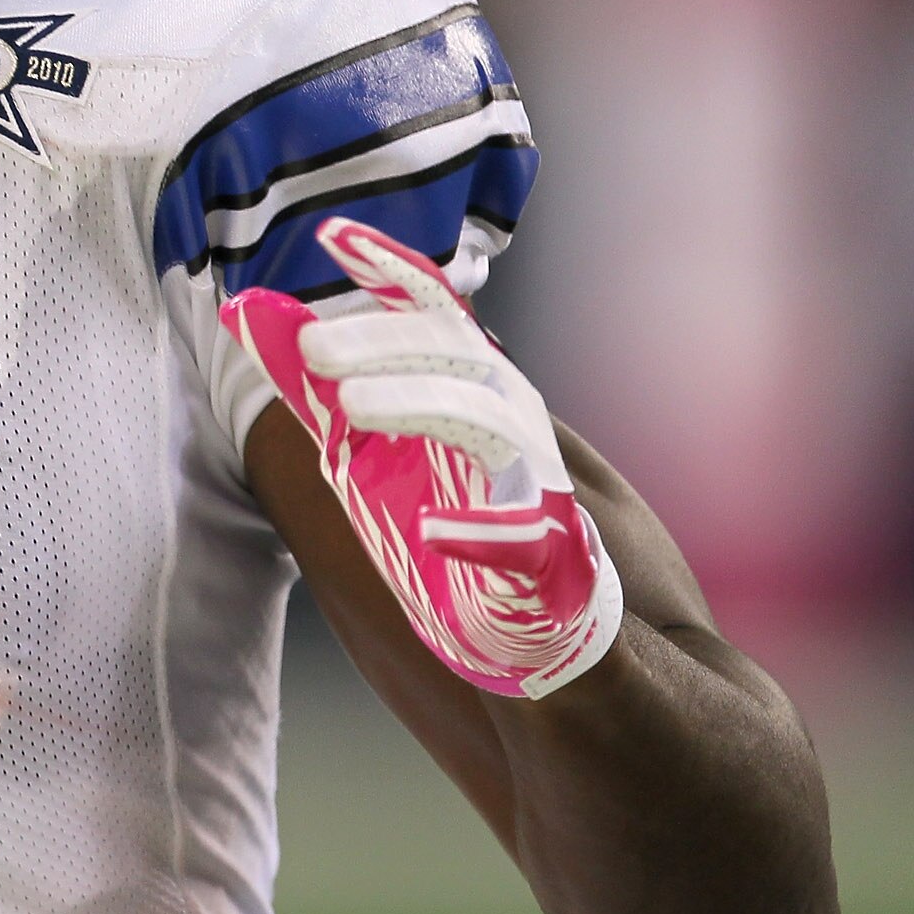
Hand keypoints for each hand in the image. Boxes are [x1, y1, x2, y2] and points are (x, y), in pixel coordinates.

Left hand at [222, 215, 621, 698]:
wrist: (604, 674)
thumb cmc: (523, 570)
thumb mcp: (456, 480)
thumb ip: (407, 409)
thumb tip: (347, 340)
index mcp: (491, 413)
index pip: (441, 328)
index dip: (397, 276)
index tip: (331, 239)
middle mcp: (521, 440)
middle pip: (455, 363)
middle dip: (382, 343)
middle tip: (309, 342)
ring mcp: (546, 499)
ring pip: (486, 427)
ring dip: (418, 407)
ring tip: (347, 407)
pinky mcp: (563, 572)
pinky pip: (524, 546)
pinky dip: (483, 537)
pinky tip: (438, 534)